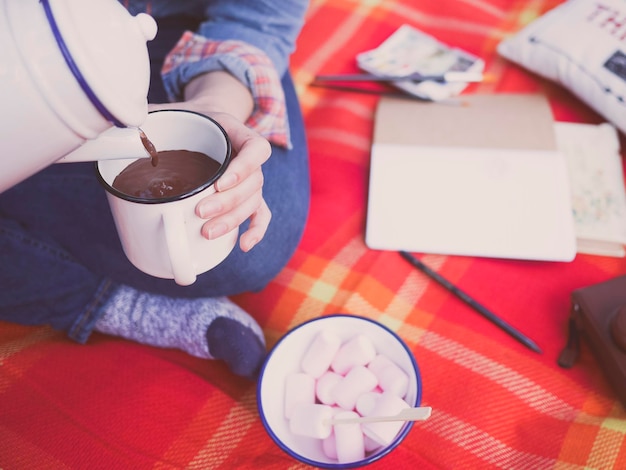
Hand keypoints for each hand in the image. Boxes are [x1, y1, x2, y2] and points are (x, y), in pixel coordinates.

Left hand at [149, 72, 271, 251]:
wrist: (200, 119)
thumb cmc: (184, 118)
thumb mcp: (168, 110)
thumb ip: (149, 118)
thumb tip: (125, 133)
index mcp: (235, 131)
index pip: (257, 148)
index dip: (244, 168)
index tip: (220, 183)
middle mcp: (247, 156)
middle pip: (253, 183)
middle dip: (227, 203)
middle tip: (200, 212)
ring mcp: (248, 177)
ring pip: (254, 202)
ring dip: (233, 220)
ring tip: (207, 232)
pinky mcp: (245, 195)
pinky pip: (260, 213)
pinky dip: (256, 230)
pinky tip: (243, 245)